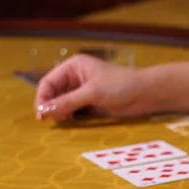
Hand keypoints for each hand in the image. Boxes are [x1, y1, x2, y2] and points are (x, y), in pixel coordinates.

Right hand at [34, 54, 153, 120]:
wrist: (147, 94)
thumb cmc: (121, 86)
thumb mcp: (92, 93)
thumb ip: (68, 102)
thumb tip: (43, 111)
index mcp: (73, 67)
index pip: (48, 82)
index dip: (42, 98)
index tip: (41, 115)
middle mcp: (75, 78)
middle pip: (53, 94)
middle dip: (51, 106)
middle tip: (52, 120)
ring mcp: (82, 91)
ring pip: (62, 104)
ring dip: (60, 113)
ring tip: (65, 120)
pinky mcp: (90, 103)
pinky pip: (73, 111)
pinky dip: (69, 117)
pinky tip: (71, 121)